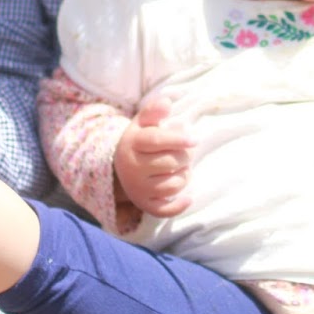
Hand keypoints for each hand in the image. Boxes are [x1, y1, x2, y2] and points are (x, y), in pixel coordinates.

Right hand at [114, 93, 194, 218]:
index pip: (157, 140)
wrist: (119, 166)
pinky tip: (189, 197)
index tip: (195, 139)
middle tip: (185, 153)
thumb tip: (167, 102)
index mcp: (132, 144)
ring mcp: (138, 189)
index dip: (178, 139)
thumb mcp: (143, 122)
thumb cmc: (140, 140)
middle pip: (170, 163)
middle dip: (185, 156)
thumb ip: (154, 110)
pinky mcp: (144, 204)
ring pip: (173, 185)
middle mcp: (132, 168)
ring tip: (181, 168)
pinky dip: (179, 205)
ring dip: (185, 176)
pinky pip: (165, 210)